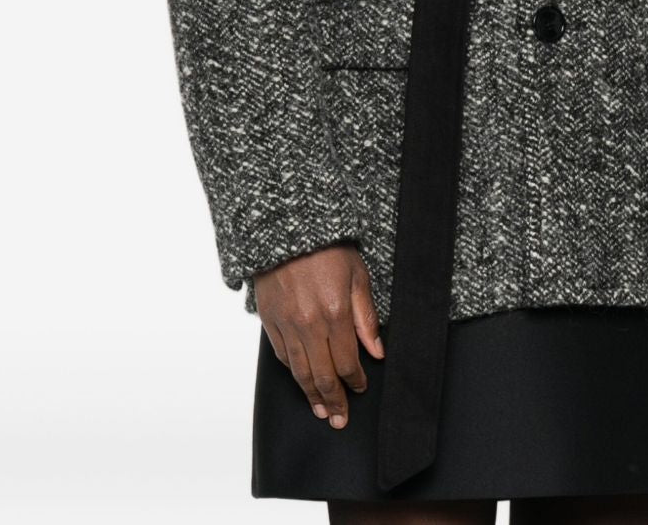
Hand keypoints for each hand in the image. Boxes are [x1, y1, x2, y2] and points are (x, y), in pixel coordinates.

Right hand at [254, 242, 383, 428]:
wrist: (287, 228)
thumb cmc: (328, 248)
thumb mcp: (358, 275)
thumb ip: (366, 316)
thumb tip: (377, 352)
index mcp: (334, 313)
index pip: (347, 362)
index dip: (355, 381)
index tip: (360, 389)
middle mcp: (309, 324)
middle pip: (322, 375)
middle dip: (333, 400)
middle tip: (339, 420)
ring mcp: (286, 324)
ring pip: (300, 371)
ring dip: (311, 395)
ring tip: (320, 411)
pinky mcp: (270, 320)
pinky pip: (283, 355)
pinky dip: (293, 372)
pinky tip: (301, 381)